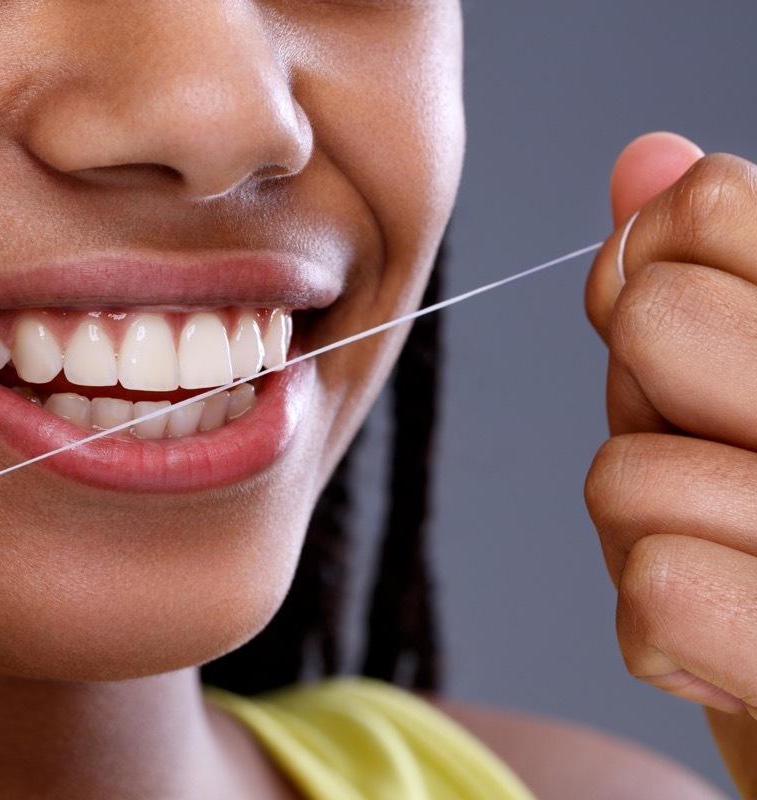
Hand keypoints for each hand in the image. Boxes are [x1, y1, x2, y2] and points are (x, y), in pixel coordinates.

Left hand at [585, 132, 756, 794]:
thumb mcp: (749, 387)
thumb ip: (717, 274)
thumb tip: (644, 160)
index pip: (710, 210)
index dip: (648, 273)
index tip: (679, 339)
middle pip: (655, 322)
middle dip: (644, 399)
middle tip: (714, 457)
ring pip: (626, 474)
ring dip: (646, 530)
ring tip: (731, 563)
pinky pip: (658, 589)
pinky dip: (665, 632)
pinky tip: (727, 650)